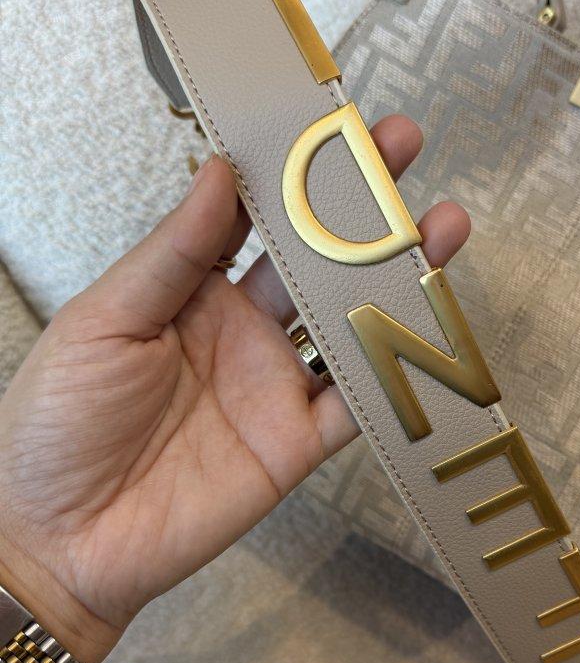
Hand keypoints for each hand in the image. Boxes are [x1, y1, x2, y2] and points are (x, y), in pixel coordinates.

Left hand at [0, 117, 468, 662]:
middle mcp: (243, 330)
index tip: (325, 123)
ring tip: (440, 229)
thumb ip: (171, 253)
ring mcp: (276, 385)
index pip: (256, 215)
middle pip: (318, 258)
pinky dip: (399, 371)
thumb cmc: (55, 424)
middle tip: (400, 150)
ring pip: (353, 321)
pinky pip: (361, 402)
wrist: (58, 539)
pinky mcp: (298, 443)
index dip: (292, 171)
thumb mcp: (103, 321)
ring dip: (398, 276)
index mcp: (191, 291)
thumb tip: (219, 172)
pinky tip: (430, 328)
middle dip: (363, 206)